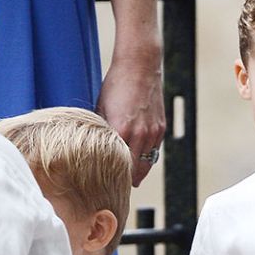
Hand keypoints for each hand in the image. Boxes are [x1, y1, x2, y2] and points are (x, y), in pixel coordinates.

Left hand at [97, 51, 164, 188]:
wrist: (139, 66)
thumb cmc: (115, 86)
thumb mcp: (101, 109)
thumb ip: (101, 132)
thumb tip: (93, 150)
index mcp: (121, 131)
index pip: (118, 167)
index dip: (112, 178)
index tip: (104, 186)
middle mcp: (140, 135)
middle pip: (135, 172)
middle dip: (126, 180)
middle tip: (115, 188)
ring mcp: (153, 132)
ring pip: (146, 164)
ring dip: (137, 171)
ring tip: (126, 178)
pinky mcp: (161, 128)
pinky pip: (153, 151)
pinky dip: (145, 157)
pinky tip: (136, 159)